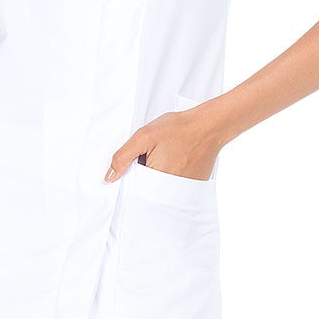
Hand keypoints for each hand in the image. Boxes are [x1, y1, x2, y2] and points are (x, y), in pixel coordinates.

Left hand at [104, 104, 220, 182]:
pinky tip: (175, 161)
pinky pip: (174, 188)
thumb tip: (109, 178)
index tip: (139, 162)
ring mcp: (183, 190)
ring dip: (157, 177)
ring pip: (160, 190)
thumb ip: (123, 157)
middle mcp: (170, 190)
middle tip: (155, 155)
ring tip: (166, 156)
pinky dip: (170, 177)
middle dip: (145, 176)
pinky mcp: (192, 186)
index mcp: (155, 179)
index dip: (130, 177)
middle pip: (147, 191)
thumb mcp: (144, 136)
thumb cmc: (178, 129)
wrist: (209, 126)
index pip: (133, 189)